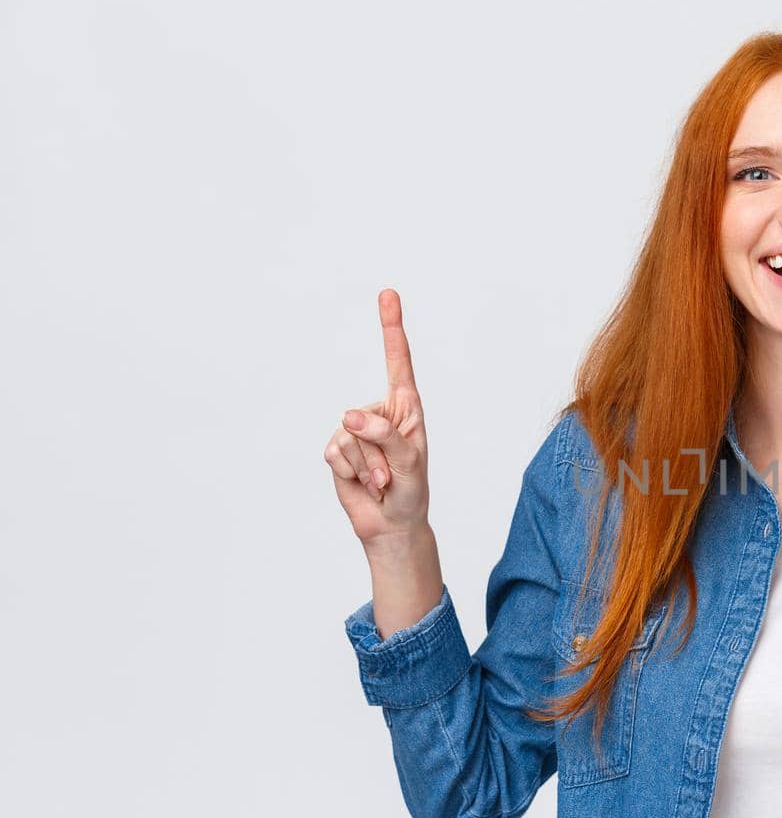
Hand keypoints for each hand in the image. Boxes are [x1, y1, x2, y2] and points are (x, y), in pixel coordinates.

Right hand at [323, 288, 430, 545]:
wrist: (391, 523)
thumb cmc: (410, 490)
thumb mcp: (409, 462)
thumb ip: (385, 435)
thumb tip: (349, 415)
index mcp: (406, 408)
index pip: (397, 362)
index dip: (391, 328)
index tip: (388, 294)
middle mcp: (379, 413)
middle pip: (367, 416)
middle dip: (381, 452)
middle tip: (394, 474)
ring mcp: (355, 430)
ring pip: (349, 437)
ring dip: (368, 467)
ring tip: (382, 481)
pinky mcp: (336, 449)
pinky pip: (335, 454)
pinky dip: (351, 473)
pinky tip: (364, 483)